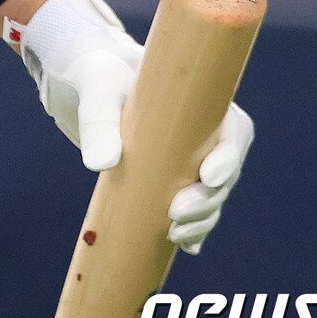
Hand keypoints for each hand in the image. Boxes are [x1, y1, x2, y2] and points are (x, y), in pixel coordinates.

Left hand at [16, 0, 253, 254]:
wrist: (83, 80)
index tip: (207, 176)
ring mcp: (186, 156)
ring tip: (174, 232)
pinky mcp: (167, 177)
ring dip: (201, 218)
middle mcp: (200, 131)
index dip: (230, 155)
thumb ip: (98, 119)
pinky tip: (186, 245)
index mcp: (198, 99)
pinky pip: (190, 206)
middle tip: (175, 213)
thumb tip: (101, 164)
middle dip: (208, 198)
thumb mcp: (95, 86)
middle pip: (223, 170)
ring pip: (210, 194)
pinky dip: (192, 228)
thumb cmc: (97, 72)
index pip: (234, 129)